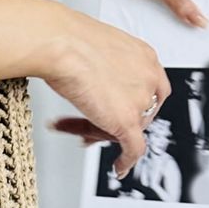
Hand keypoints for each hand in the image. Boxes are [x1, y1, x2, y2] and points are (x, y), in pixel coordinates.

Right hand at [40, 7, 172, 177]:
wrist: (59, 44)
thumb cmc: (67, 39)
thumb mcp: (96, 48)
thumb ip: (104, 66)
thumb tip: (91, 79)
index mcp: (145, 57)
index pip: (146, 87)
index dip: (127, 101)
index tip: (113, 106)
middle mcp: (149, 78)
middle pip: (140, 111)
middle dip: (113, 120)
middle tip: (91, 124)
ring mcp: (140, 101)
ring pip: (130, 129)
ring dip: (103, 133)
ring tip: (78, 131)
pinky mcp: (127, 122)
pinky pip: (133, 149)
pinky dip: (126, 161)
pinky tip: (118, 167)